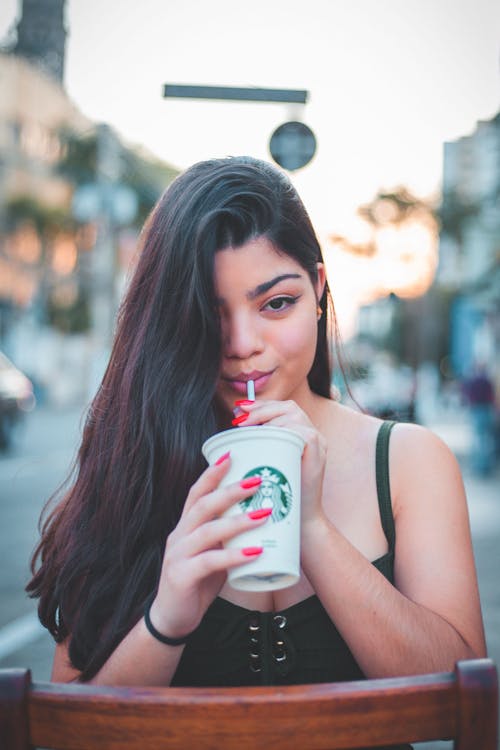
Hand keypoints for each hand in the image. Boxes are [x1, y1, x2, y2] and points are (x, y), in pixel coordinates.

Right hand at [149, 457, 269, 638]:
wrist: (172, 618)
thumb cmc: (197, 582)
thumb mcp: (212, 552)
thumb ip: (227, 536)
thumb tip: (261, 516)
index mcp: (185, 527)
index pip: (196, 493)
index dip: (212, 473)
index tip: (231, 454)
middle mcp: (178, 536)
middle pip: (202, 505)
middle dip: (229, 491)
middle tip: (257, 481)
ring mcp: (177, 556)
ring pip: (207, 531)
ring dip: (237, 521)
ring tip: (264, 514)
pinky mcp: (181, 576)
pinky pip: (209, 562)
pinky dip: (232, 556)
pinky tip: (253, 554)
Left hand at [233, 399, 327, 526]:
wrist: (300, 523)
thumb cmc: (278, 498)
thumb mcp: (265, 466)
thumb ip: (255, 448)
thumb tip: (231, 429)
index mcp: (300, 435)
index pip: (282, 408)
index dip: (261, 405)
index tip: (240, 410)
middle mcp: (312, 436)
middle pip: (289, 407)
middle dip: (262, 409)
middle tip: (240, 421)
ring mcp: (318, 445)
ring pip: (294, 416)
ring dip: (269, 420)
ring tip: (249, 430)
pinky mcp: (318, 455)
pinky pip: (304, 433)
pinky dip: (284, 433)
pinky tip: (266, 440)